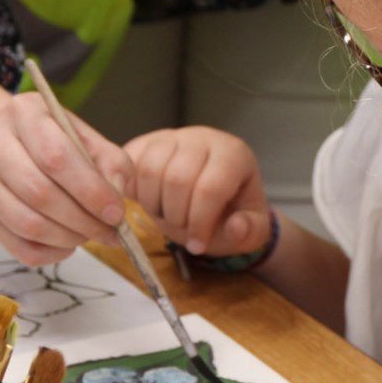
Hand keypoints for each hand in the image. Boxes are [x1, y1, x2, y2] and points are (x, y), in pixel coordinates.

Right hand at [0, 91, 134, 265]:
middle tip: (108, 231)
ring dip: (67, 238)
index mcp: (25, 112)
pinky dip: (49, 253)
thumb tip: (114, 207)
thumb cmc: (57, 140)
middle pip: (40, 193)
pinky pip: (17, 245)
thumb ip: (110, 165)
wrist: (9, 143)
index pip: (57, 157)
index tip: (116, 213)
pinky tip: (67, 243)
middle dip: (82, 220)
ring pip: (27, 224)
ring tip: (89, 234)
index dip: (90, 191)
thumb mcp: (88, 138)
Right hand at [125, 127, 270, 258]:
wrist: (212, 193)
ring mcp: (173, 136)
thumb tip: (236, 226)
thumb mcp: (251, 229)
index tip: (198, 245)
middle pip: (176, 178)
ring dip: (152, 204)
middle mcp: (203, 138)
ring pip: (149, 169)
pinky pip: (130, 163)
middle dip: (176, 216)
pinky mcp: (148, 142)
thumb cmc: (232, 211)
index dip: (200, 222)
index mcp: (233, 156)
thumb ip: (248, 231)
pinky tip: (146, 203)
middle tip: (181, 230)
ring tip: (166, 216)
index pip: (210, 188)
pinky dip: (132, 190)